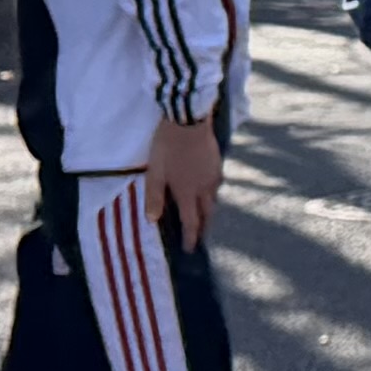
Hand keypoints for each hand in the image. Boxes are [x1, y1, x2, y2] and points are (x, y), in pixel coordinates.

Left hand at [142, 113, 222, 248]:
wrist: (189, 120)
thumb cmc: (167, 146)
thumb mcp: (154, 172)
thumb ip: (154, 196)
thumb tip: (153, 220)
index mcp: (188, 192)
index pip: (192, 222)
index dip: (191, 237)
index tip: (190, 249)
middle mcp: (205, 188)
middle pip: (207, 214)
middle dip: (203, 228)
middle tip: (199, 237)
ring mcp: (214, 176)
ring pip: (213, 200)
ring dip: (208, 211)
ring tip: (202, 215)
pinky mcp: (217, 164)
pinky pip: (216, 186)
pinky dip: (210, 194)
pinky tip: (205, 189)